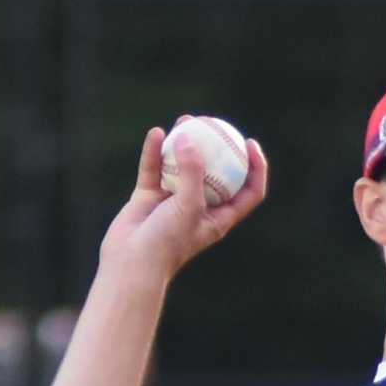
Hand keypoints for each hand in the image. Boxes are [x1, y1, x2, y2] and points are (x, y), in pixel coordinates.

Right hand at [99, 122, 269, 281]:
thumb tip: (190, 139)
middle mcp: (198, 208)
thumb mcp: (188, 206)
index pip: (247, 192)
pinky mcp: (149, 197)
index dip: (255, 168)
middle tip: (211, 124)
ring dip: (183, 142)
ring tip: (183, 121)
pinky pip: (154, 168)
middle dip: (215, 146)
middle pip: (215, 172)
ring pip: (182, 165)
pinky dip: (155, 151)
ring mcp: (173, 202)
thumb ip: (192, 172)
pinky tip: (157, 134)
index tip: (250, 143)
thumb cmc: (167, 243)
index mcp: (218, 219)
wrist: (131, 263)